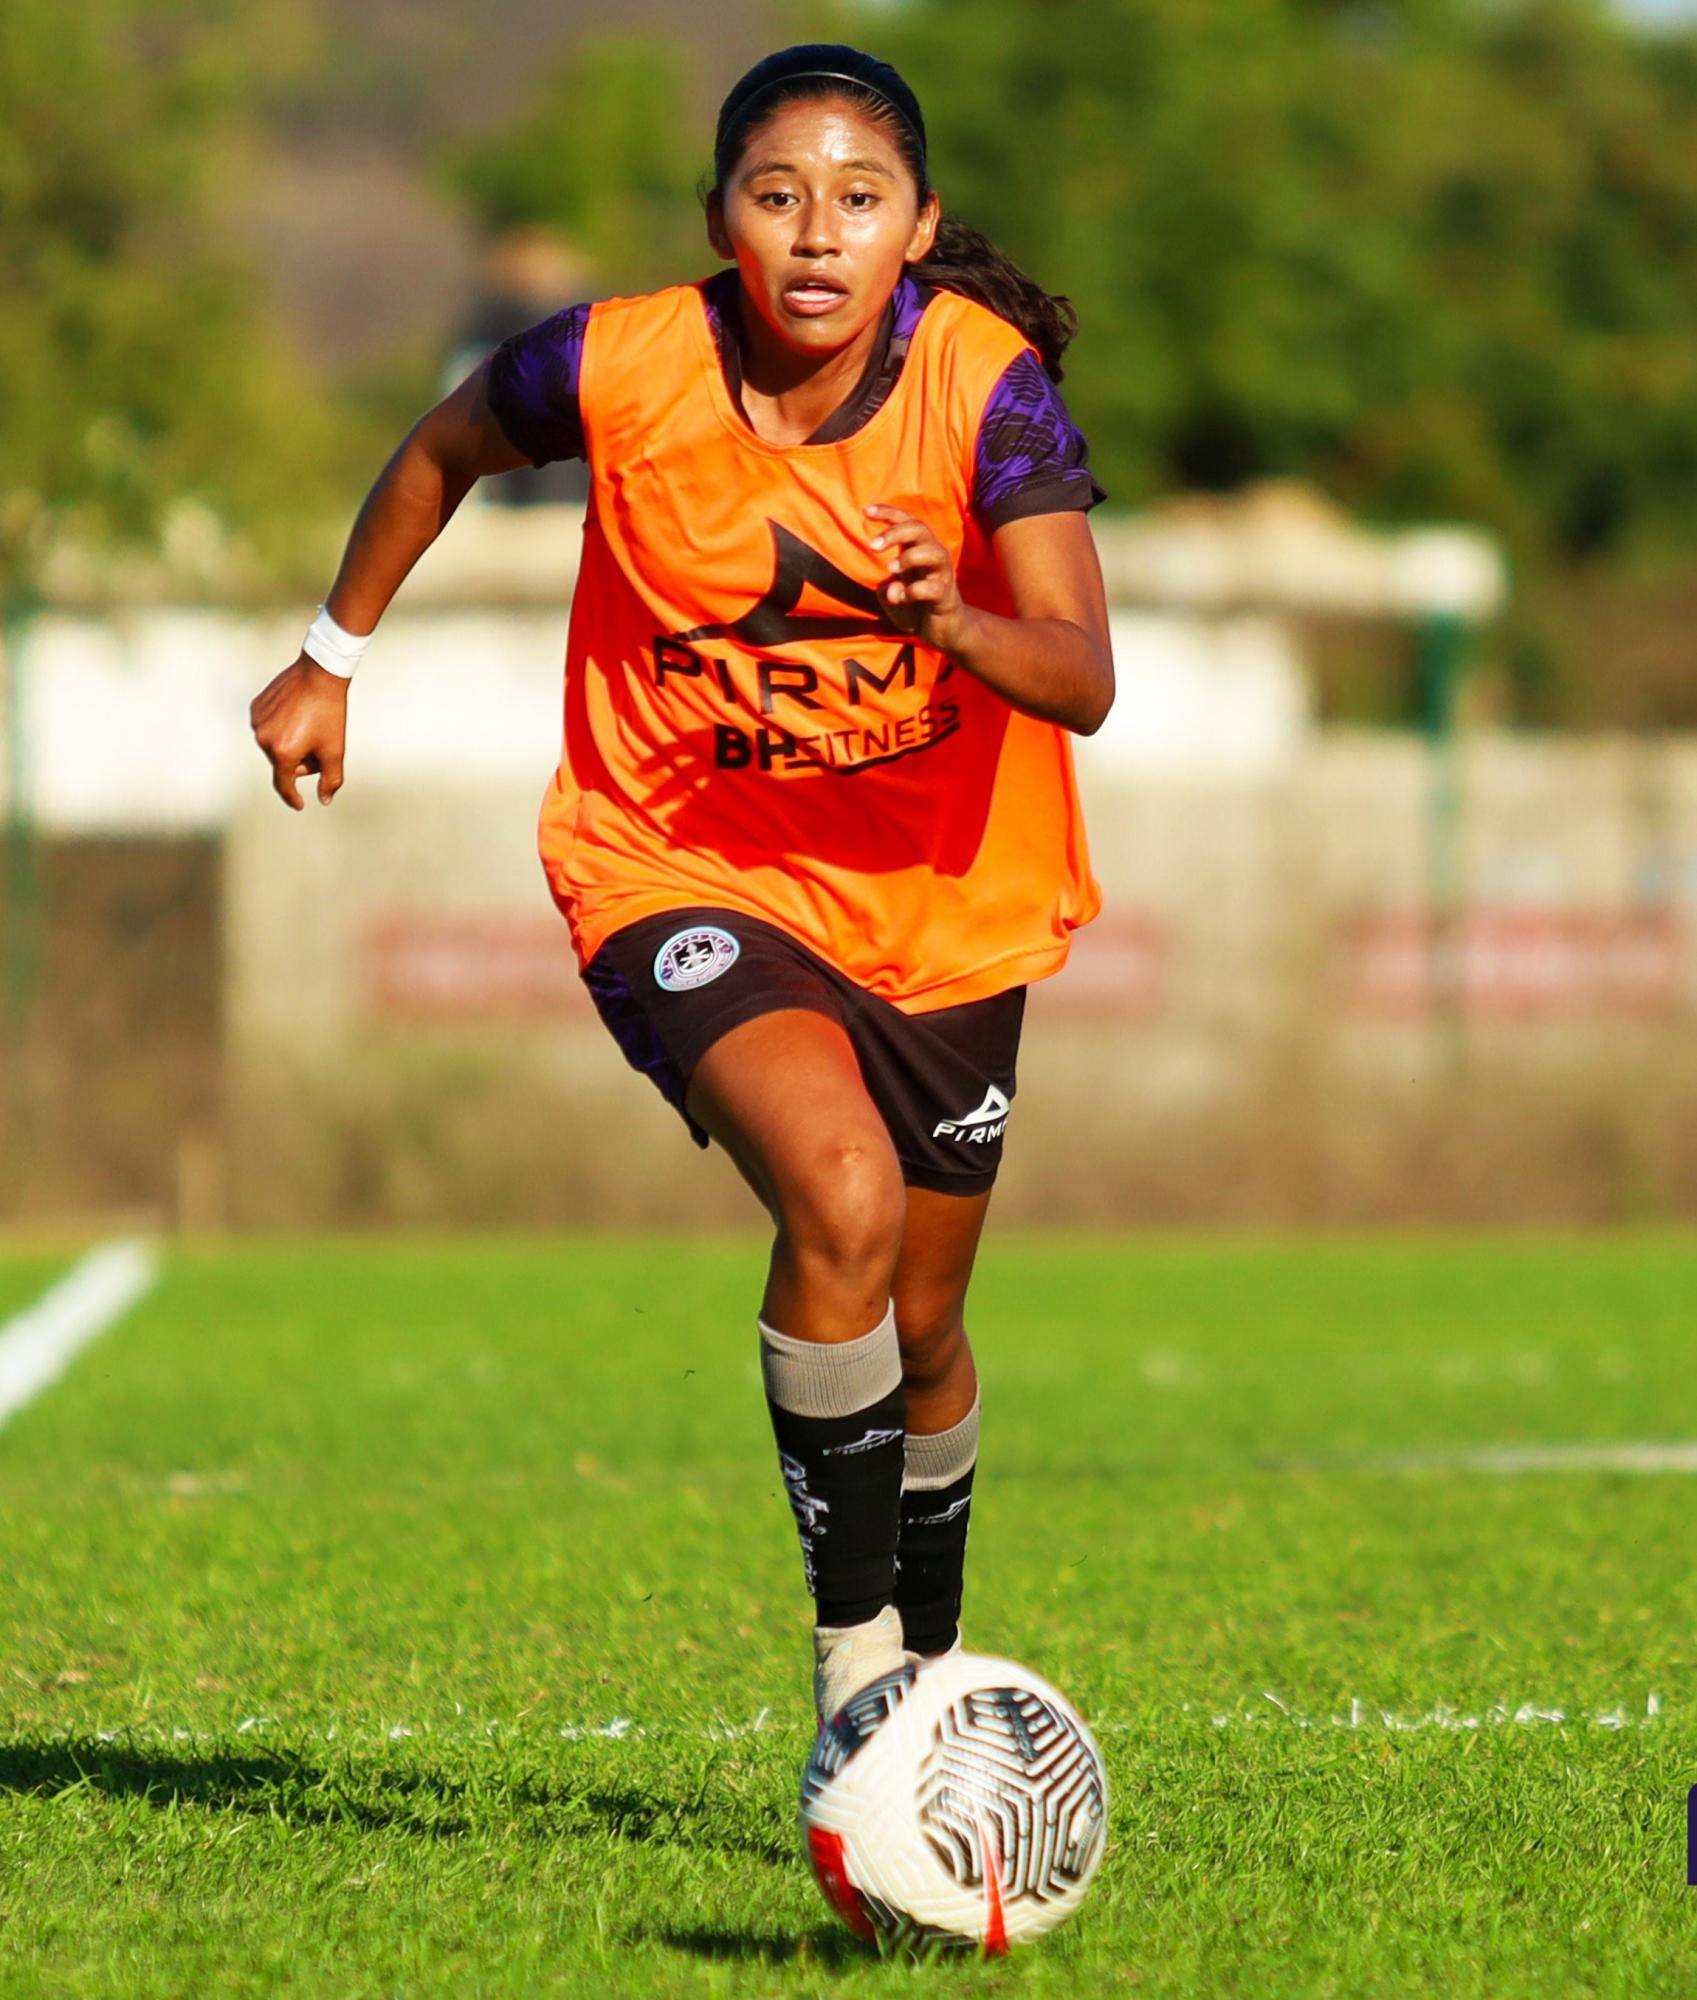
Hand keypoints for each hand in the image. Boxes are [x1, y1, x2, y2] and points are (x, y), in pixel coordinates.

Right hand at [249, 654, 348, 809]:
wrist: (320, 674)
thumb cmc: (329, 713)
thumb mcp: (335, 750)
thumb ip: (331, 779)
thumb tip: (324, 799)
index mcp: (282, 752)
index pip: (284, 784)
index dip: (293, 797)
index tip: (300, 804)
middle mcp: (264, 739)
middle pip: (283, 763)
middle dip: (301, 761)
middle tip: (320, 746)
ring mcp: (257, 721)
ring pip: (275, 745)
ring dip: (291, 744)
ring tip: (309, 725)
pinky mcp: (256, 707)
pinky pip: (268, 726)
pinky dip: (282, 727)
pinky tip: (296, 714)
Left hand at [865, 504, 972, 652]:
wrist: (944, 632)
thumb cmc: (917, 608)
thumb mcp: (893, 598)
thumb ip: (886, 591)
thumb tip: (892, 586)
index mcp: (918, 550)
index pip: (906, 521)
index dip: (888, 513)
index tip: (866, 511)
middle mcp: (933, 556)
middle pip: (920, 528)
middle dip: (895, 532)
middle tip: (873, 546)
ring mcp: (942, 575)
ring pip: (932, 552)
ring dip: (909, 558)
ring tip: (891, 569)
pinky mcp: (945, 596)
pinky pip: (932, 587)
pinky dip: (914, 591)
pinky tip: (904, 598)